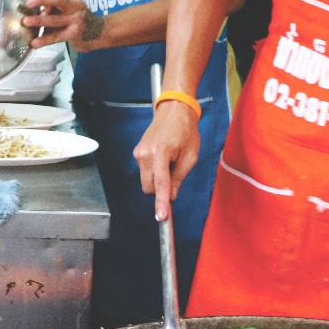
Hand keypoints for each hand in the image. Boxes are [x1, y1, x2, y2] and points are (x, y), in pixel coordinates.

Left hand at [22, 0, 102, 50]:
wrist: (101, 32)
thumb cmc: (82, 18)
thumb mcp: (73, 6)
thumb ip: (56, 5)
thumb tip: (39, 8)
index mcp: (73, 1)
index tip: (30, 1)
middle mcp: (75, 10)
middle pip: (58, 4)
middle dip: (42, 4)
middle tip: (27, 11)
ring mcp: (75, 24)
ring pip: (55, 22)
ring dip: (40, 22)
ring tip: (27, 23)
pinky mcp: (73, 36)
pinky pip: (56, 37)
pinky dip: (44, 40)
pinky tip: (35, 43)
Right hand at [134, 104, 201, 222]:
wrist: (174, 110)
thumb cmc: (185, 130)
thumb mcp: (190, 156)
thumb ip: (179, 178)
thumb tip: (171, 196)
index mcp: (160, 153)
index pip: (160, 184)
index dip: (161, 203)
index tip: (161, 217)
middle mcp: (145, 154)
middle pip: (149, 188)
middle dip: (161, 189)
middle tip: (176, 172)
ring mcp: (138, 153)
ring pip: (146, 182)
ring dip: (158, 179)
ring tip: (171, 161)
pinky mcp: (137, 153)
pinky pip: (145, 172)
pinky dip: (155, 172)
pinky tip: (164, 158)